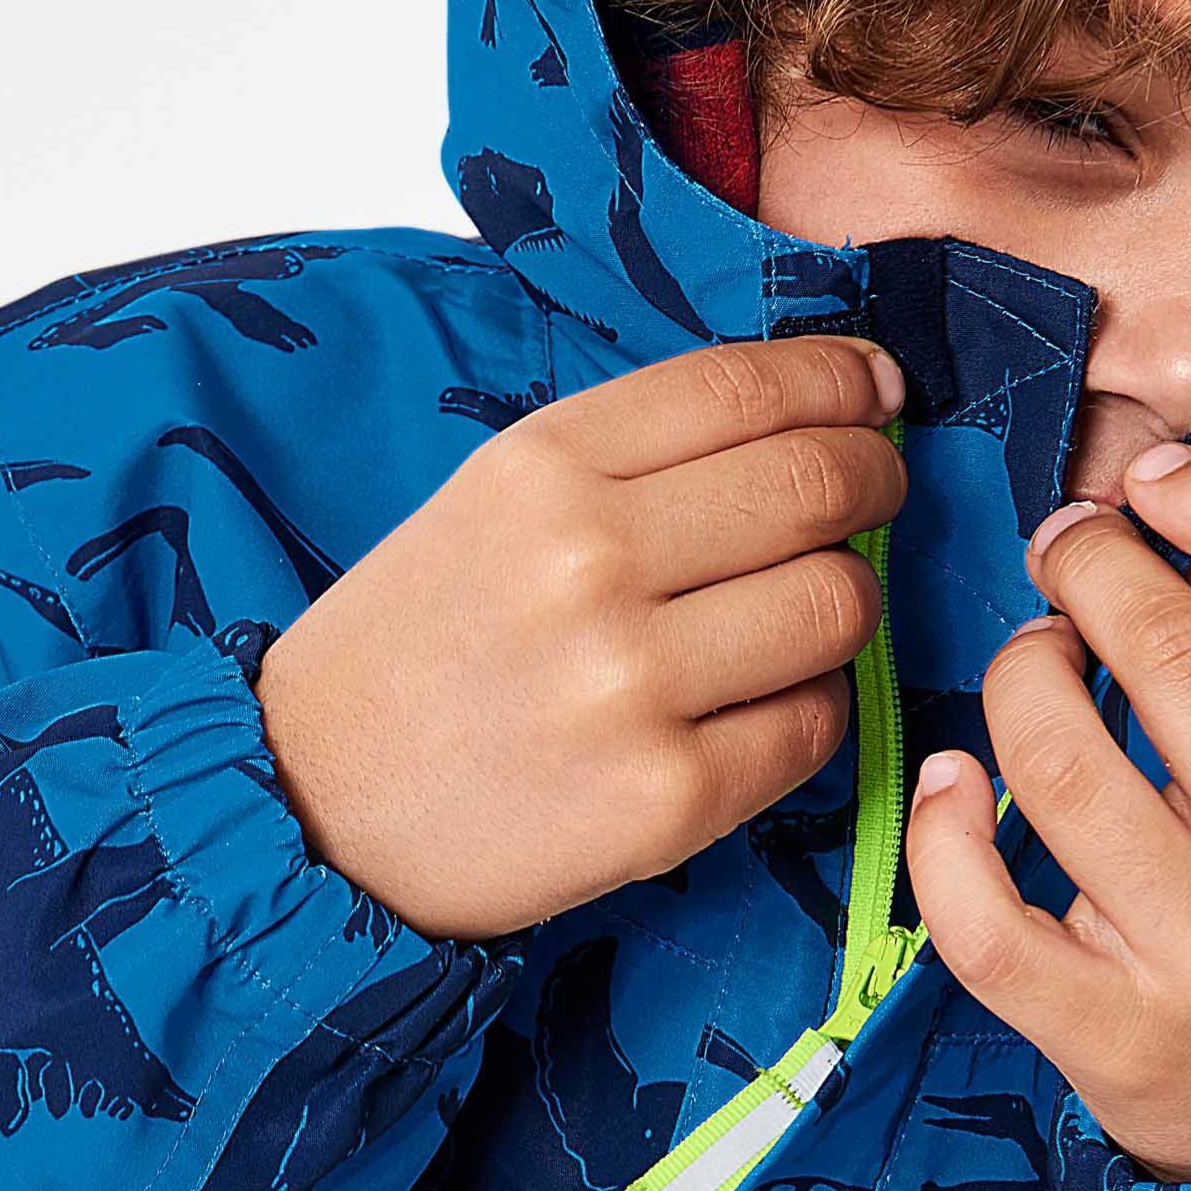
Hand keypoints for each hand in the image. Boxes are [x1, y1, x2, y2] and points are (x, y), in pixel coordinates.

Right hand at [256, 335, 906, 940]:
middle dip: (877, 478)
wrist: (314, 812)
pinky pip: (817, 724)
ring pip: (839, 605)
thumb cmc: (418, 649)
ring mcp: (633, 686)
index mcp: (543, 468)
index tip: (877, 391)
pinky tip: (764, 704)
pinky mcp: (668, 799)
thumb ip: (636, 456)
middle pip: (819, 484)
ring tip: (803, 613)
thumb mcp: (490, 503)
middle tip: (877, 493)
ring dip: (847, 602)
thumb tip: (823, 406)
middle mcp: (590, 562)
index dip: (842, 379)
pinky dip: (816, 706)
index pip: (745, 387)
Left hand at [903, 442, 1190, 1183]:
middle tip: (1063, 550)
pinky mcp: (1107, 1038)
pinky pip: (985, 918)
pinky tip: (952, 780)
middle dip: (1092, 568)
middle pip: (1172, 655)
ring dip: (1020, 675)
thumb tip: (1175, 524)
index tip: (1152, 477)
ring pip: (1057, 765)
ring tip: (1032, 661)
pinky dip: (945, 830)